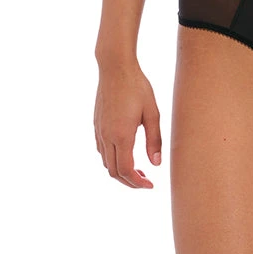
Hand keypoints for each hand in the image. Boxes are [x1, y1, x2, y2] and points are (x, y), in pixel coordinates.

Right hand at [94, 62, 161, 188]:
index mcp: (122, 135)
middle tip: (146, 181)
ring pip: (106, 162)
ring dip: (120, 171)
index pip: (126, 170)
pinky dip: (112, 159)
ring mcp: (99, 131)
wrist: (115, 68)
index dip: (137, 183)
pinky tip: (126, 153)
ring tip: (139, 169)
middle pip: (113, 171)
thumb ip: (154, 140)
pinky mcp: (96, 125)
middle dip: (129, 181)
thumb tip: (156, 164)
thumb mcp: (153, 113)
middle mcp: (106, 136)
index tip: (150, 185)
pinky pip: (101, 150)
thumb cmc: (137, 87)